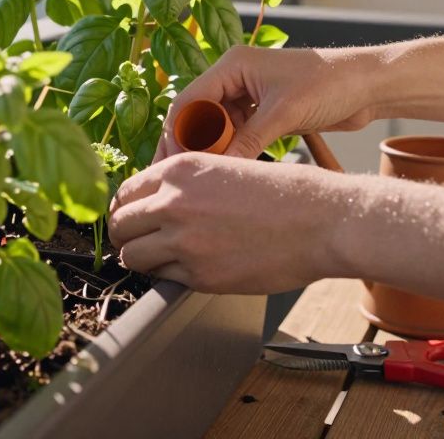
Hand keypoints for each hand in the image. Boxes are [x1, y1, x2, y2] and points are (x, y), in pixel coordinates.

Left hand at [109, 152, 351, 293]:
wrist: (323, 221)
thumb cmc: (285, 192)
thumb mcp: (225, 165)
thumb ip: (186, 183)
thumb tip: (157, 199)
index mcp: (179, 170)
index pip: (125, 191)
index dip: (126, 207)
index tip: (133, 216)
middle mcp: (174, 203)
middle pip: (120, 224)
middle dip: (126, 234)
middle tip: (139, 240)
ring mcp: (184, 242)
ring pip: (131, 256)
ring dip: (141, 258)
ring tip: (160, 257)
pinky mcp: (200, 275)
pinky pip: (163, 278)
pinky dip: (169, 275)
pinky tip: (190, 266)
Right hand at [155, 45, 379, 161]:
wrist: (369, 85)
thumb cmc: (331, 83)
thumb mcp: (285, 113)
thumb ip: (248, 140)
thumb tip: (219, 170)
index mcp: (233, 65)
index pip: (190, 99)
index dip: (177, 132)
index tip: (174, 163)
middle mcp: (234, 77)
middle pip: (197, 114)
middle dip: (187, 144)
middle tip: (175, 177)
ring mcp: (248, 95)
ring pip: (214, 127)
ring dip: (209, 150)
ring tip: (200, 179)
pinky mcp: (263, 112)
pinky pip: (235, 134)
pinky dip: (230, 151)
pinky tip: (226, 170)